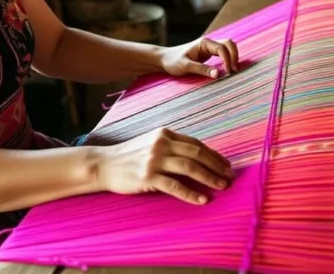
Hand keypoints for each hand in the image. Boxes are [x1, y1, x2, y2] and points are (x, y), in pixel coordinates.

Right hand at [94, 128, 232, 204]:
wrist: (104, 164)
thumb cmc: (128, 156)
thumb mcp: (150, 143)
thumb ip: (170, 145)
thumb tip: (197, 157)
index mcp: (164, 134)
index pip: (195, 143)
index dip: (213, 154)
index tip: (226, 164)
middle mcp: (161, 144)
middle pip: (196, 153)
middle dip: (216, 165)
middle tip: (229, 176)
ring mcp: (154, 160)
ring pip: (189, 167)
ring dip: (208, 177)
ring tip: (222, 186)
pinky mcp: (147, 177)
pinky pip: (175, 186)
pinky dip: (190, 193)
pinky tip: (202, 199)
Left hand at [159, 37, 238, 78]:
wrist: (164, 59)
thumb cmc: (173, 61)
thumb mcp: (185, 66)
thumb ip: (202, 69)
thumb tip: (218, 74)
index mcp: (203, 43)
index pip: (222, 48)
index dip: (227, 59)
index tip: (227, 72)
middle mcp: (208, 43)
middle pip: (229, 44)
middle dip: (234, 55)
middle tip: (233, 71)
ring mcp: (209, 48)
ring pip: (228, 47)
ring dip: (233, 57)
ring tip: (232, 71)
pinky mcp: (209, 53)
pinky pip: (223, 53)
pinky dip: (228, 59)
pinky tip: (227, 69)